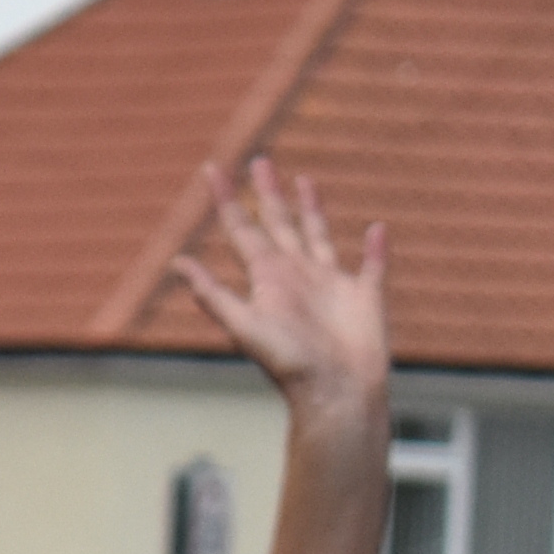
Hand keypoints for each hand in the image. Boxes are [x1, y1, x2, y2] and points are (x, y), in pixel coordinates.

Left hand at [160, 154, 390, 423]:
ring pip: (318, 235)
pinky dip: (376, 248)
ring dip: (311, 209)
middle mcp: (297, 275)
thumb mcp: (244, 325)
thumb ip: (213, 294)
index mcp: (268, 277)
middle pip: (279, 223)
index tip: (211, 169)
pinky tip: (377, 230)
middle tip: (258, 161)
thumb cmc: (289, 363)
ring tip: (304, 181)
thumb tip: (175, 262)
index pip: (241, 229)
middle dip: (267, 193)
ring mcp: (331, 284)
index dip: (225, 200)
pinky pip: (372, 266)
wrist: (335, 392)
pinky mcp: (365, 296)